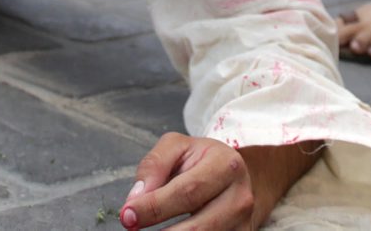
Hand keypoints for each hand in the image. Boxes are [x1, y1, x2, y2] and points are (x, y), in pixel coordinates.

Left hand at [122, 133, 251, 230]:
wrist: (233, 177)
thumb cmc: (202, 161)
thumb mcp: (177, 147)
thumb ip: (154, 165)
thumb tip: (137, 198)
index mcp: (226, 165)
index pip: (187, 191)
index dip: (154, 206)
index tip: (128, 214)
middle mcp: (240, 197)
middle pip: (197, 227)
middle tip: (132, 227)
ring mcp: (242, 223)